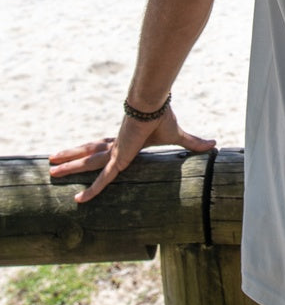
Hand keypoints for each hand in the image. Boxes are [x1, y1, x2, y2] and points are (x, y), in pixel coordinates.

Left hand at [48, 105, 215, 202]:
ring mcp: (115, 152)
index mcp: (127, 140)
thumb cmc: (164, 117)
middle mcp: (116, 145)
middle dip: (71, 158)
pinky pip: (103, 179)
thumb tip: (214, 144)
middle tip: (52, 163)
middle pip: (90, 153)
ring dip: (69, 165)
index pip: (107, 148)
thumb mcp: (178, 136)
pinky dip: (92, 190)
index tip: (83, 153)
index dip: (94, 151)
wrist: (153, 105)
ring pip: (87, 162)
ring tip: (50, 169)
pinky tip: (78, 200)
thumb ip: (193, 143)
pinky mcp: (118, 159)